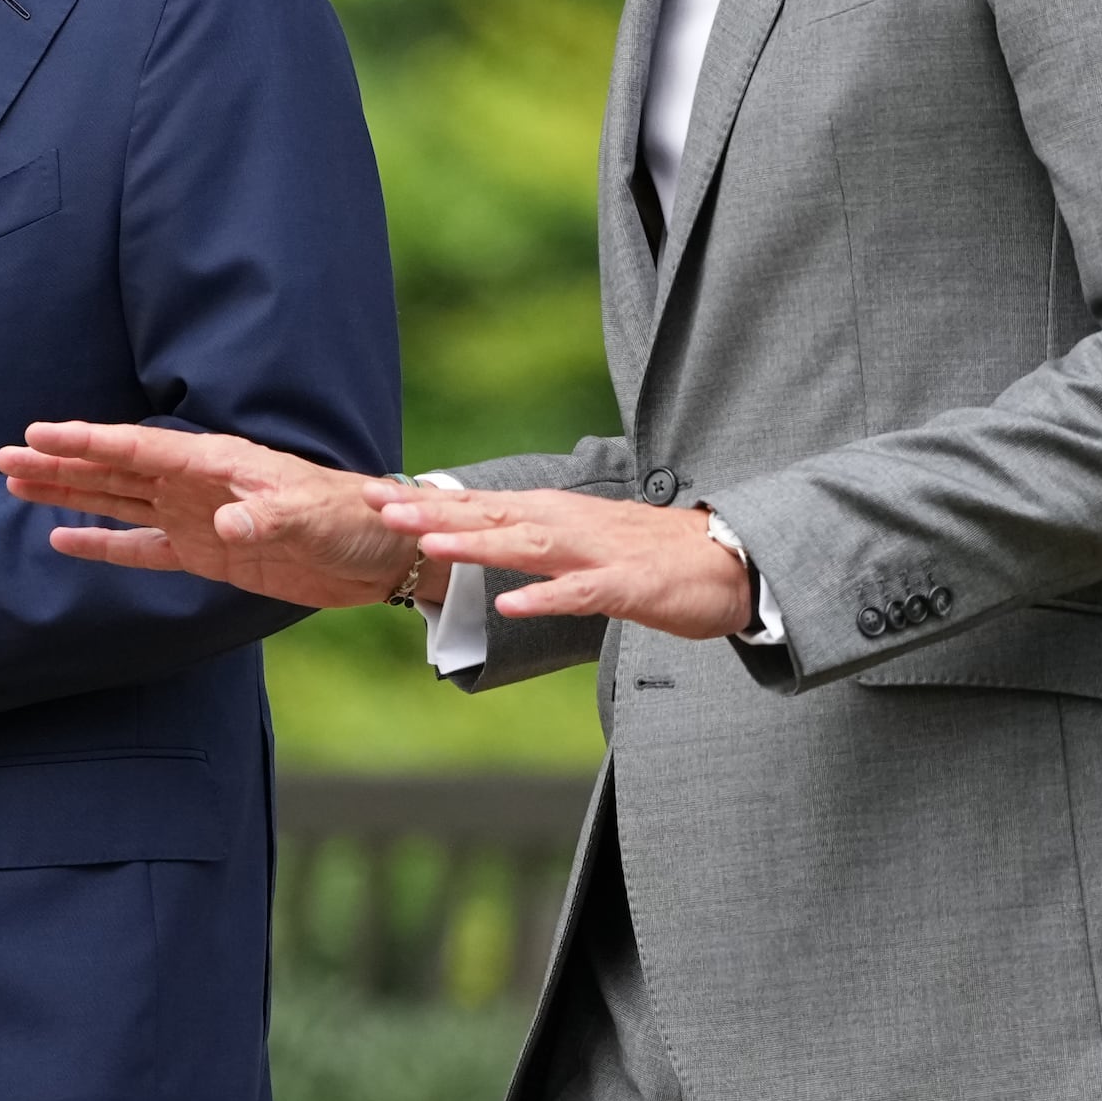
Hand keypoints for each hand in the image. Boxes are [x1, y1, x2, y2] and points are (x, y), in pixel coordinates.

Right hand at [0, 421, 413, 610]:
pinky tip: (64, 541)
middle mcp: (195, 484)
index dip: (84, 442)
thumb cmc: (346, 517)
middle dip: (58, 463)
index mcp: (214, 461)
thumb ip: (265, 515)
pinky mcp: (205, 553)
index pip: (135, 447)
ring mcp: (195, 517)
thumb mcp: (309, 514)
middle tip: (4, 457)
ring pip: (117, 501)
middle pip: (112, 470)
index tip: (36, 434)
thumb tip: (224, 524)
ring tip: (17, 486)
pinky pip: (142, 548)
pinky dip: (103, 546)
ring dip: (69, 494)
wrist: (376, 551)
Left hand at [385, 486, 755, 641]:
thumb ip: (535, 539)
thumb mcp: (583, 541)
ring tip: (429, 543)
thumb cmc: (652, 555)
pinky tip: (511, 605)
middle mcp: (567, 525)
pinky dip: (545, 599)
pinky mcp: (626, 586)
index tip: (372, 495)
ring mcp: (596, 554)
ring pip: (526, 546)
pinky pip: (579, 594)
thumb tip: (484, 535)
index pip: (478, 502)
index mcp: (553, 515)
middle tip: (376, 506)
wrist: (730, 561)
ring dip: (478, 542)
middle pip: (490, 514)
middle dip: (431, 511)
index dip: (424, 499)